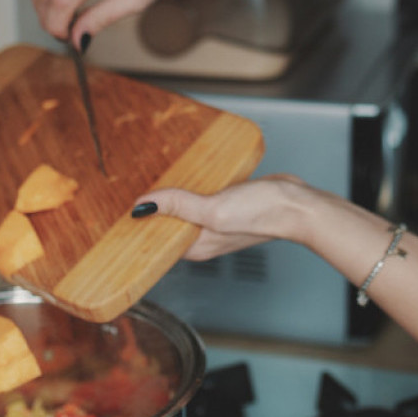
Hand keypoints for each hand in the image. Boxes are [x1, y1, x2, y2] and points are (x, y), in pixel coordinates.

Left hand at [134, 175, 328, 260]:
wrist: (298, 204)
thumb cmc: (263, 214)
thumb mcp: (214, 210)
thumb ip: (180, 206)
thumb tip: (144, 205)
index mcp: (196, 246)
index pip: (157, 239)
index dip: (139, 225)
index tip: (119, 211)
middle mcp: (204, 236)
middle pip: (168, 222)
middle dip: (152, 207)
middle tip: (129, 187)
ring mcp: (216, 220)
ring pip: (184, 207)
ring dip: (172, 194)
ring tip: (150, 177)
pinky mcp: (228, 203)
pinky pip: (201, 195)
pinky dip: (192, 185)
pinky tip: (186, 171)